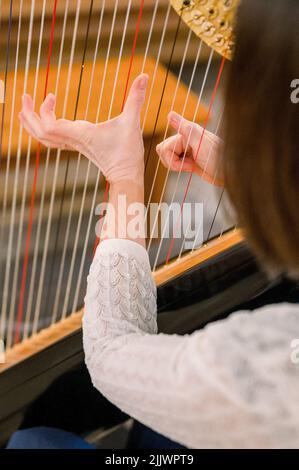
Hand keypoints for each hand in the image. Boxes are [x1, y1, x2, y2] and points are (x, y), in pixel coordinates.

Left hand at [19, 73, 148, 184]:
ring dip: (31, 123)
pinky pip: (51, 139)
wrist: (126, 176)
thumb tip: (145, 75)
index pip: (49, 126)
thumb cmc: (128, 152)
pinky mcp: (76, 146)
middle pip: (39, 132)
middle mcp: (72, 140)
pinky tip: (43, 118)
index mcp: (80, 134)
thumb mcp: (132, 122)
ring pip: (42, 138)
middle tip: (24, 96)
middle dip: (28, 114)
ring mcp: (73, 145)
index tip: (52, 95)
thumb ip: (136, 98)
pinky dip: (41, 128)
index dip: (43, 110)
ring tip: (25, 107)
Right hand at [156, 111, 223, 185]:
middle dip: (172, 162)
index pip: (164, 148)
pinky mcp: (189, 159)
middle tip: (189, 165)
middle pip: (163, 151)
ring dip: (175, 165)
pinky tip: (192, 168)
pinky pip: (173, 162)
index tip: (190, 162)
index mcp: (187, 133)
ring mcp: (186, 149)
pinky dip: (179, 168)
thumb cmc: (219, 159)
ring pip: (166, 157)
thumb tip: (170, 114)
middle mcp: (185, 139)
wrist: (230, 174)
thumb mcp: (201, 143)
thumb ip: (185, 128)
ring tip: (191, 167)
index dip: (174, 159)